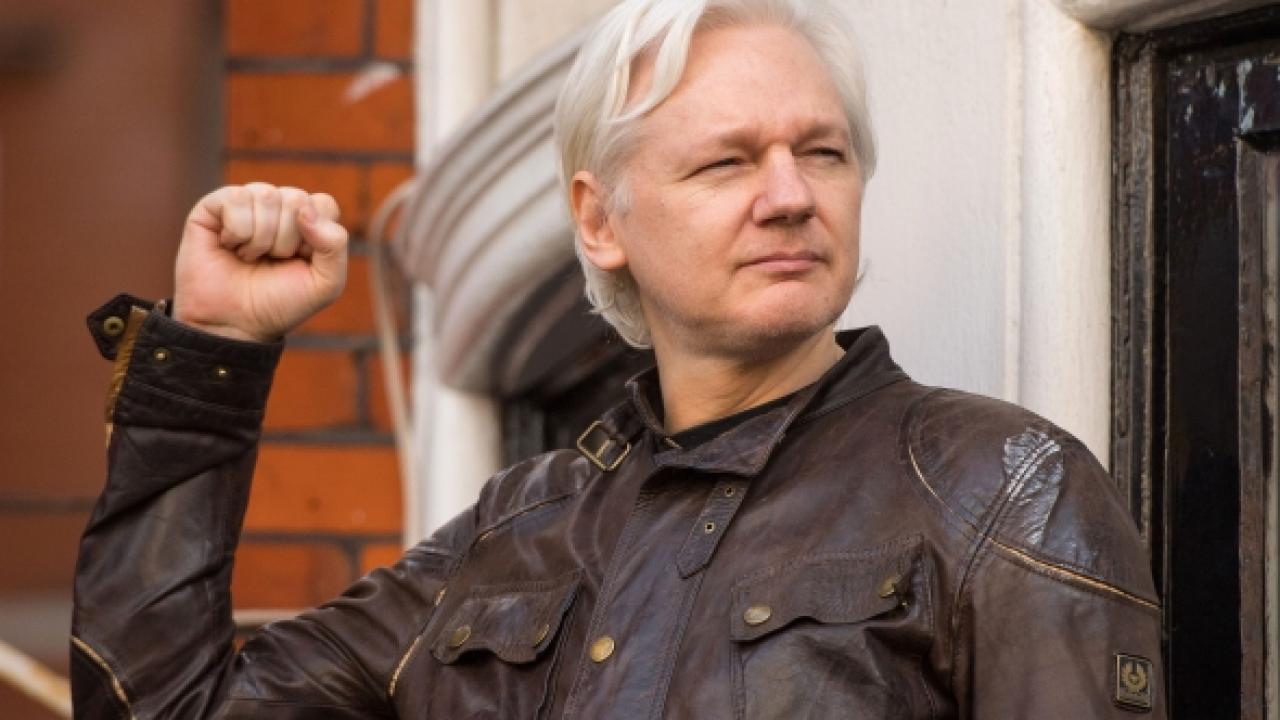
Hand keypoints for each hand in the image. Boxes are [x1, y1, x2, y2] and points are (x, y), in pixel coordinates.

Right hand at [173, 184, 348, 342]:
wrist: (233, 323)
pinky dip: (237, 230)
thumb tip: (305, 209)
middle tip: (271, 261)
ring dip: (261, 238)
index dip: (315, 236)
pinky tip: (229, 245)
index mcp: (307, 221)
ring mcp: (247, 203)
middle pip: (296, 198)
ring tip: (249, 257)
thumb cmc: (279, 302)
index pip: (323, 204)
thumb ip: (335, 245)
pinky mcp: (214, 205)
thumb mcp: (325, 283)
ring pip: (266, 195)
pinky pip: (236, 197)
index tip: (300, 260)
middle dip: (286, 240)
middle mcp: (277, 207)